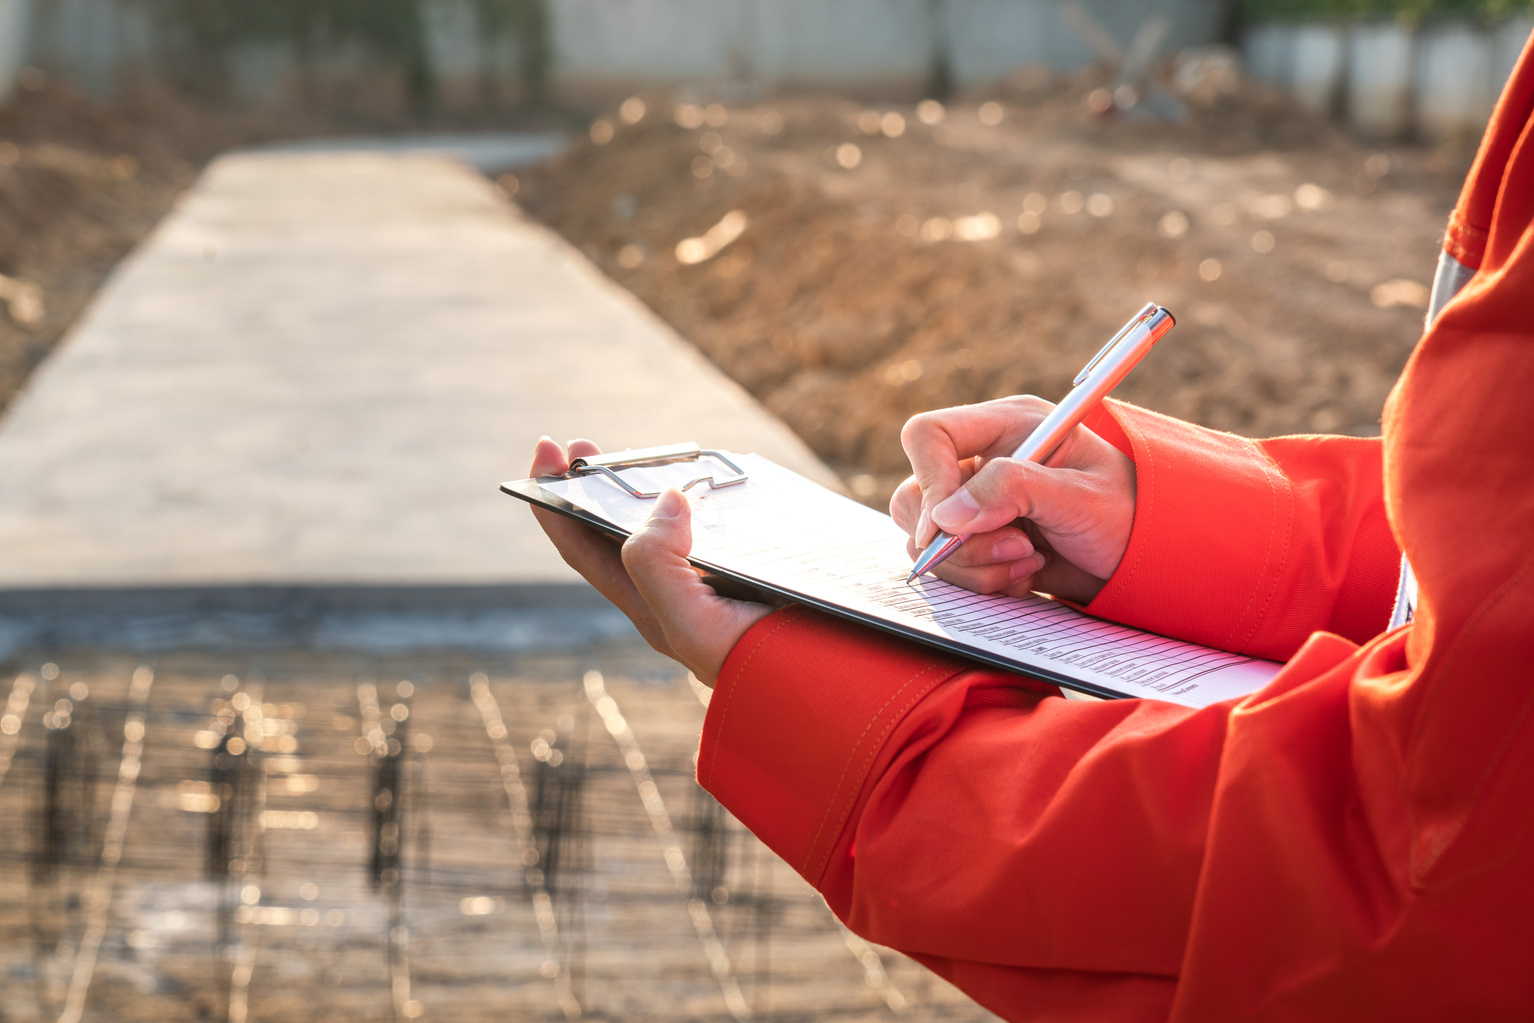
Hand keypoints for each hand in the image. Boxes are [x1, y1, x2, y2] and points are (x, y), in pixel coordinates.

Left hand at [527, 437, 773, 685]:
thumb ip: (659, 567)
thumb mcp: (694, 625)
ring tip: (642, 455)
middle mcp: (671, 593)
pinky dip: (698, 500)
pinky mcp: (745, 570)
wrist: (826, 686)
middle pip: (613, 533)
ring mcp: (709, 580)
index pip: (581, 547)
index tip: (546, 450)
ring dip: (642, 489)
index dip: (553, 502)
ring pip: (660, 527)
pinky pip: (707, 529)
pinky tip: (710, 483)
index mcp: (648, 604)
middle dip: (592, 486)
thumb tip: (662, 500)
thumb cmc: (757, 666)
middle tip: (587, 443)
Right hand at [892, 396, 1136, 603]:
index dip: (929, 479)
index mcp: (1005, 428)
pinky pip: (947, 569)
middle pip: (916, 497)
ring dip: (974, 565)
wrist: (1149, 558)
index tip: (947, 526)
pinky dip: (981, 582)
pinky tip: (1025, 577)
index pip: (929, 436)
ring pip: (926, 541)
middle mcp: (982, 463)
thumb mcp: (1079, 497)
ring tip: (1030, 564)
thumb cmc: (1130, 513)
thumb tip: (945, 515)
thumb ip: (1012, 491)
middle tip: (1017, 550)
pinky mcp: (978, 543)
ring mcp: (976, 506)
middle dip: (959, 540)